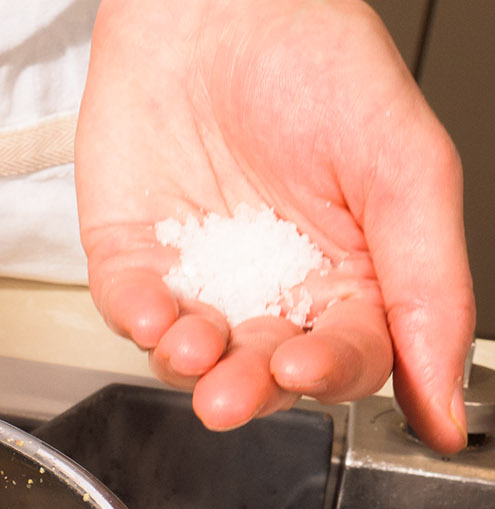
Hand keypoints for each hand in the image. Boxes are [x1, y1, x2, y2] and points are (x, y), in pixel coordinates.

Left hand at [78, 0, 473, 449]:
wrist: (220, 2)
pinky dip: (135, 320)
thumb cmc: (320, 63)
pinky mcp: (131, 256)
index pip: (346, 360)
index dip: (327, 377)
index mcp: (350, 275)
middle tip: (235, 390)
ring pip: (193, 355)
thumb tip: (446, 403)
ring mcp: (198, 276)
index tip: (306, 371)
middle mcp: (273, 287)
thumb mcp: (406, 170)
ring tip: (192, 346)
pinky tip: (150, 313)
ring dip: (190, 364)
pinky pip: (127, 309)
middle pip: (263, 372)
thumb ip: (429, 289)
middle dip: (248, 388)